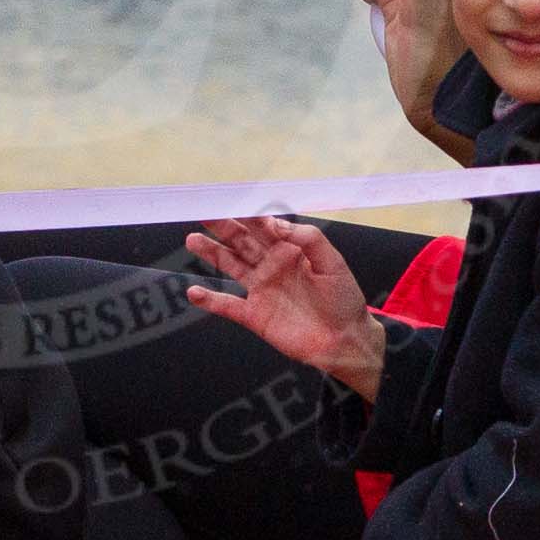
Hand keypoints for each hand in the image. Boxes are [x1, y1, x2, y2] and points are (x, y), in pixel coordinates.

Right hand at [185, 217, 387, 401]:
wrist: (346, 341)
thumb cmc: (344, 299)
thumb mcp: (332, 262)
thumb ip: (307, 238)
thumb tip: (276, 223)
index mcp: (289, 250)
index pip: (263, 225)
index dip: (245, 212)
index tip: (227, 198)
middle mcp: (271, 266)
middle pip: (241, 241)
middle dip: (222, 226)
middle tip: (203, 212)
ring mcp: (261, 290)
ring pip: (230, 266)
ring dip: (211, 253)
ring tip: (192, 240)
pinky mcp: (255, 315)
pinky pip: (228, 306)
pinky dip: (210, 300)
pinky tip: (194, 292)